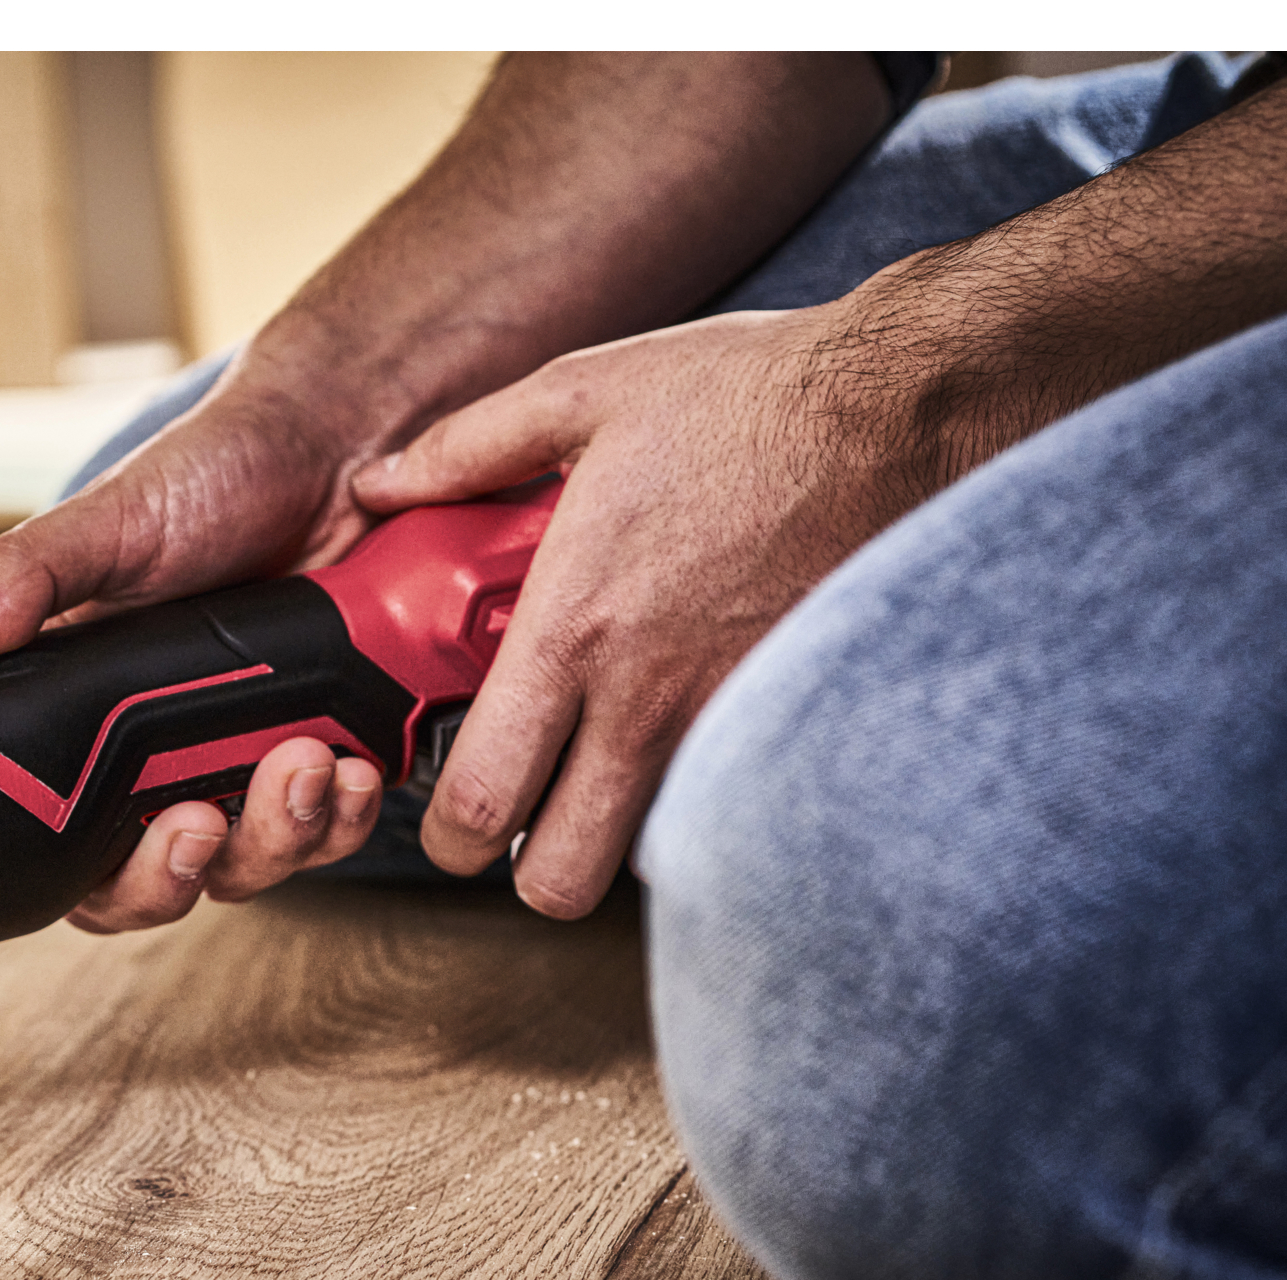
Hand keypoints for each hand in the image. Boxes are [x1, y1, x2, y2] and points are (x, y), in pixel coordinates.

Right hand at [0, 366, 396, 1026]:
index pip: (1, 847)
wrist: (344, 448)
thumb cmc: (214, 477)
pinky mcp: (320, 765)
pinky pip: (324, 837)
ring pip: (235, 873)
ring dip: (270, 839)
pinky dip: (341, 816)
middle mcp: (140, 768)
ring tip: (303, 764)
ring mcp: (231, 772)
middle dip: (161, 879)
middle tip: (192, 825)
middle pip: (123, 892)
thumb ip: (27, 576)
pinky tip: (353, 768)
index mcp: (67, 726)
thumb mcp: (108, 522)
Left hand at [351, 305, 917, 919]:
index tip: (452, 809)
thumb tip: (381, 485)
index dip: (448, 835)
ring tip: (609, 764)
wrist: (905, 406)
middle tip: (528, 811)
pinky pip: (728, 806)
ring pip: (647, 858)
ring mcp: (726, 722)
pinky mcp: (794, 722)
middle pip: (558, 879)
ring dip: (618, 833)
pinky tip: (690, 727)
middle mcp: (646, 699)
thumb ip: (465, 449)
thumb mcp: (582, 393)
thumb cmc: (748, 395)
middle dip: (525, 867)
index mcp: (574, 630)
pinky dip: (700, 796)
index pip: (481, 802)